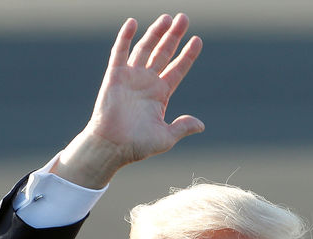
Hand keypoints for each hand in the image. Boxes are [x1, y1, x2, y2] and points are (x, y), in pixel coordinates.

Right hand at [57, 13, 203, 187]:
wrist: (112, 146)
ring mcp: (130, 77)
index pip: (177, 69)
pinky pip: (120, 52)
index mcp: (160, 95)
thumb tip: (200, 125)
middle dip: (173, 36)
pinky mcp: (114, 76)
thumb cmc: (137, 145)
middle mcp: (146, 83)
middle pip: (163, 53)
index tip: (198, 40)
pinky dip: (125, 37)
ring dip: (155, 32)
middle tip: (184, 18)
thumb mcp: (166, 137)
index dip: (187, 55)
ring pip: (145, 48)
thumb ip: (183, 127)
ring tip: (167, 18)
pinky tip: (133, 23)